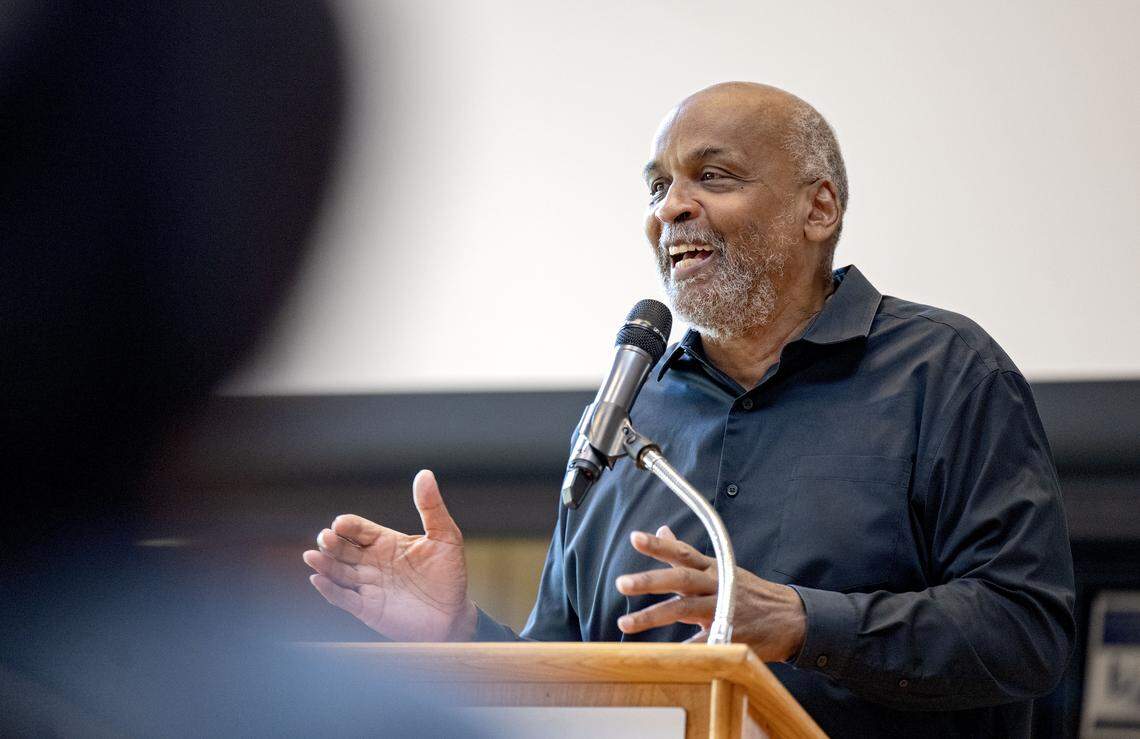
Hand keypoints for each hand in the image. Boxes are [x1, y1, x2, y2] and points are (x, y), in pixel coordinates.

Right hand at [302, 469, 476, 641]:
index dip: (349, 525)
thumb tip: (425, 474)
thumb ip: (432, 507)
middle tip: (326, 538)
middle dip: (332, 543)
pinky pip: (344, 598)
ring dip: (325, 565)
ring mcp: (369, 586)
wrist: (453, 614)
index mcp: (387, 542)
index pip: (360, 529)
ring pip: (339, 572)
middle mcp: (373, 562)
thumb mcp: (445, 536)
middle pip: (344, 549)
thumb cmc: (449, 574)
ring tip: (312, 557)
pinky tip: (319, 580)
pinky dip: (330, 590)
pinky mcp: (368, 609)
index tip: (341, 523)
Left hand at [615, 525, 805, 660]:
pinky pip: (702, 643)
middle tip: (622, 583)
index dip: (659, 545)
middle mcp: (716, 585)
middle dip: (650, 581)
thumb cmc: (747, 591)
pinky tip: (660, 655)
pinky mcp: (729, 634)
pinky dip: (682, 649)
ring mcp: (724, 609)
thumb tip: (662, 530)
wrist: (790, 618)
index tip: (635, 537)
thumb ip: (686, 554)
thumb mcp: (720, 567)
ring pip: (685, 609)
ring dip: (653, 616)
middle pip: (681, 579)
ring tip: (625, 623)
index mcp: (712, 568)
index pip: (682, 552)